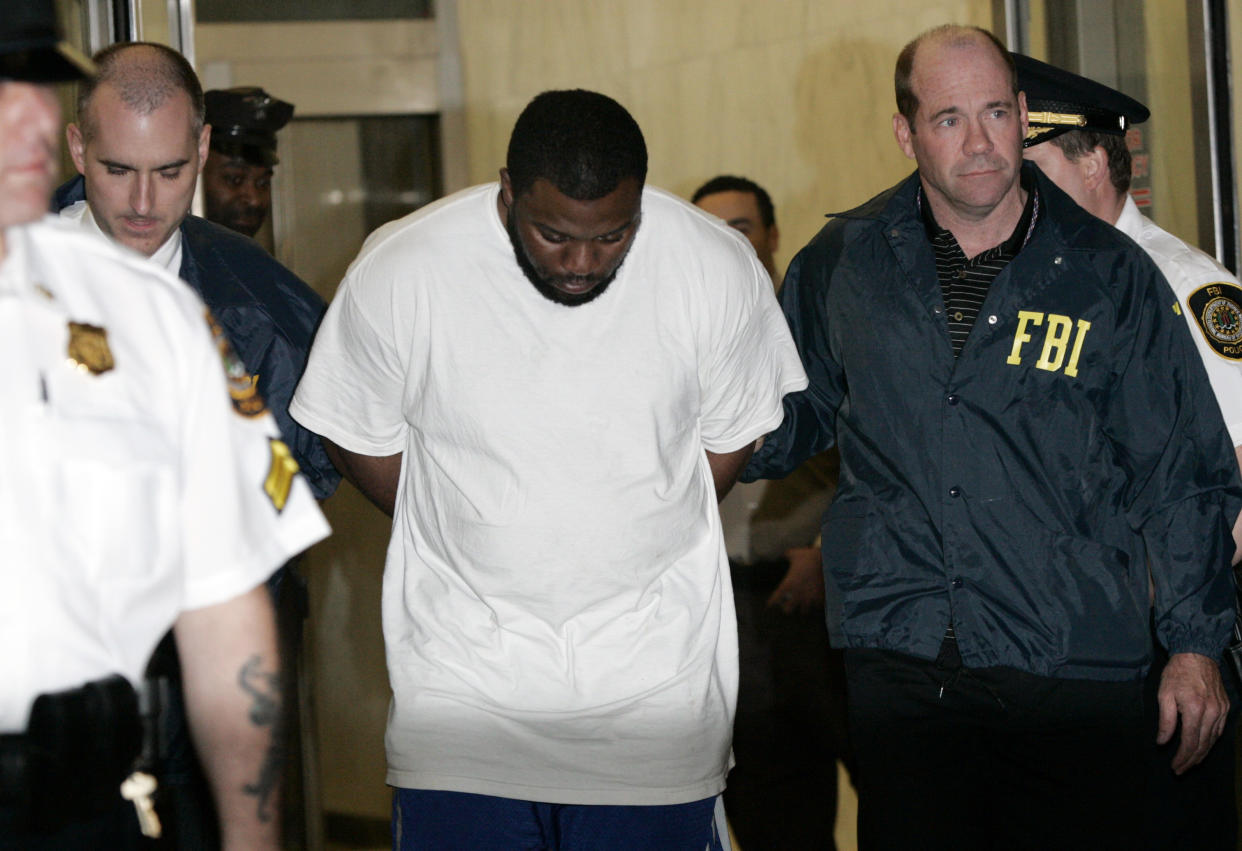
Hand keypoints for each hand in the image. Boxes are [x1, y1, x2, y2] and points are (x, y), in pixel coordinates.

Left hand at [766, 546, 824, 614]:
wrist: (827, 560)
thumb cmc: (808, 556)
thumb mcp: (795, 554)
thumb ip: (788, 555)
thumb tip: (785, 554)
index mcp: (788, 584)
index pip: (776, 598)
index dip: (772, 601)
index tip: (771, 603)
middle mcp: (797, 593)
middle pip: (787, 609)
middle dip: (787, 608)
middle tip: (787, 606)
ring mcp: (809, 597)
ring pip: (804, 611)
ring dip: (803, 608)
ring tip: (803, 607)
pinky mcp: (820, 597)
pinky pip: (817, 606)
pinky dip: (816, 604)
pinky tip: (816, 602)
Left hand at [1156, 652, 1229, 773]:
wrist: (1197, 655)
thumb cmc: (1177, 673)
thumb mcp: (1164, 694)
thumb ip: (1165, 721)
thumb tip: (1162, 742)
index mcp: (1195, 709)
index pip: (1190, 742)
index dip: (1182, 757)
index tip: (1174, 767)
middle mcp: (1212, 713)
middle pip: (1203, 745)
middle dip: (1191, 760)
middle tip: (1180, 770)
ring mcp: (1221, 711)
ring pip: (1213, 740)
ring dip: (1201, 754)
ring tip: (1190, 763)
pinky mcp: (1225, 708)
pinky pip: (1219, 730)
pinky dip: (1211, 742)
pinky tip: (1203, 747)